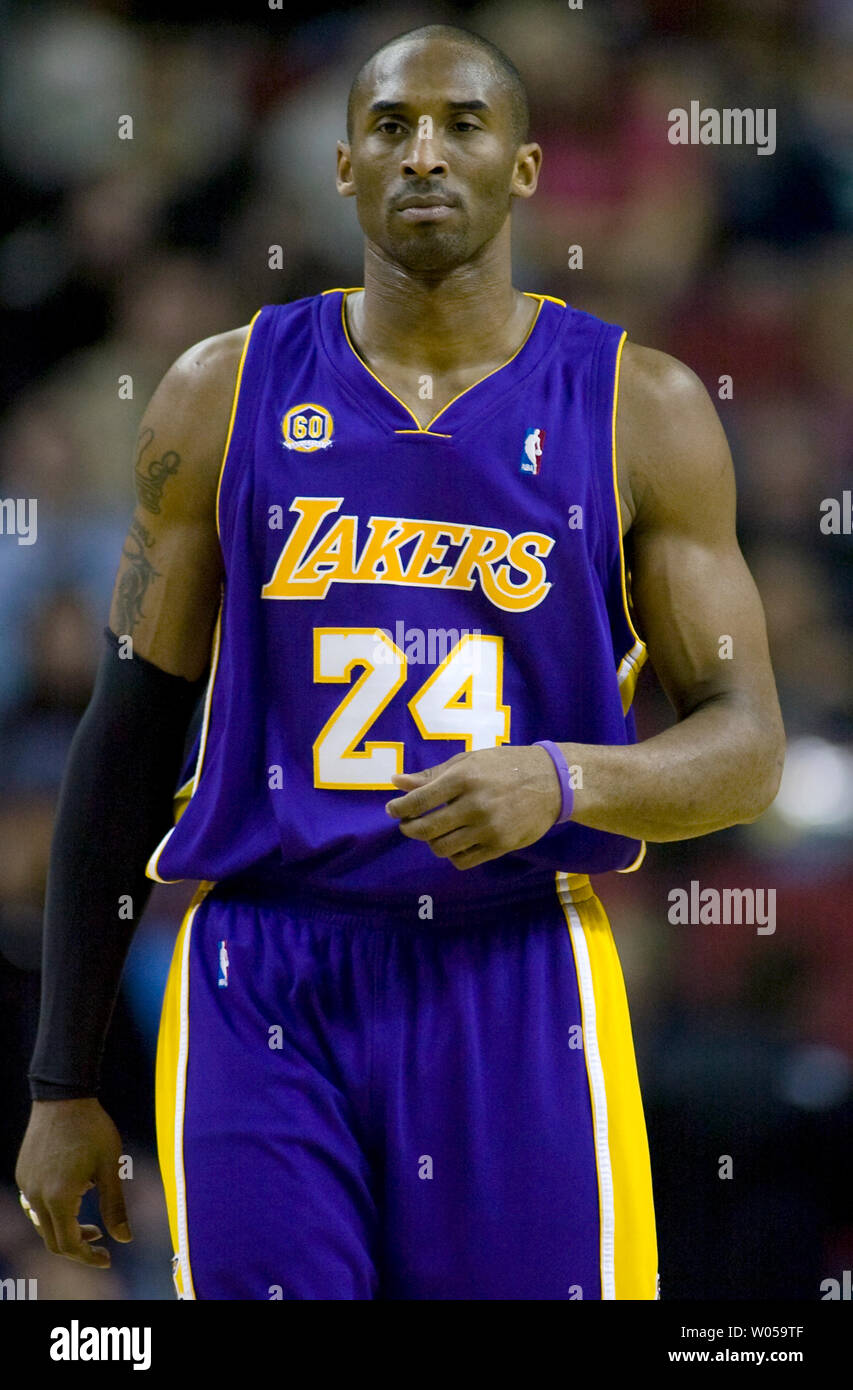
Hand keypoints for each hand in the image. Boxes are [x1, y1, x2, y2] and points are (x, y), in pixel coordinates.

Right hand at [15, 1098, 132, 1266]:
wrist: (64, 1095)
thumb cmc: (93, 1129)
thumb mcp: (110, 1167)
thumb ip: (115, 1206)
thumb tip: (125, 1239)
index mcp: (58, 1198)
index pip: (68, 1245)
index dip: (88, 1257)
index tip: (108, 1258)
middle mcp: (36, 1196)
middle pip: (52, 1240)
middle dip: (78, 1247)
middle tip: (102, 1243)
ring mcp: (26, 1185)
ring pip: (42, 1224)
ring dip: (65, 1230)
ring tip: (91, 1224)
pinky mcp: (23, 1173)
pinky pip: (35, 1205)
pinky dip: (54, 1213)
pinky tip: (75, 1197)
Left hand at [385, 744, 562, 869]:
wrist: (553, 781)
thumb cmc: (505, 766)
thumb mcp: (469, 761)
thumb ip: (433, 775)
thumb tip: (396, 782)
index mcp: (465, 778)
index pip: (419, 800)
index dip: (399, 808)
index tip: (392, 809)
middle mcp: (475, 804)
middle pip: (426, 828)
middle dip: (409, 828)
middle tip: (407, 824)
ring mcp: (489, 828)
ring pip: (442, 848)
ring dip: (431, 842)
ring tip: (434, 831)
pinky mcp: (501, 845)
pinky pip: (464, 860)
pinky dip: (452, 854)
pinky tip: (454, 842)